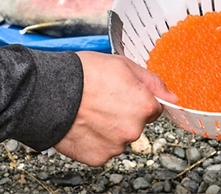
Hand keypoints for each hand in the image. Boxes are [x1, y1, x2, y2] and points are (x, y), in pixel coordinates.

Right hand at [54, 52, 177, 165]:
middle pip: (136, 124)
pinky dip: (95, 140)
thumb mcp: (122, 64)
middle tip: (102, 100)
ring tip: (89, 111)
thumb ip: (152, 81)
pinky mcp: (98, 158)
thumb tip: (172, 97)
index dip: (137, 98)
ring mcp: (116, 146)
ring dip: (109, 128)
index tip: (121, 93)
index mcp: (144, 105)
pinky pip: (103, 149)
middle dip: (123, 114)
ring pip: (119, 137)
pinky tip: (83, 124)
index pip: (154, 107)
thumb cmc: (83, 74)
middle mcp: (134, 129)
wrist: (48, 92)